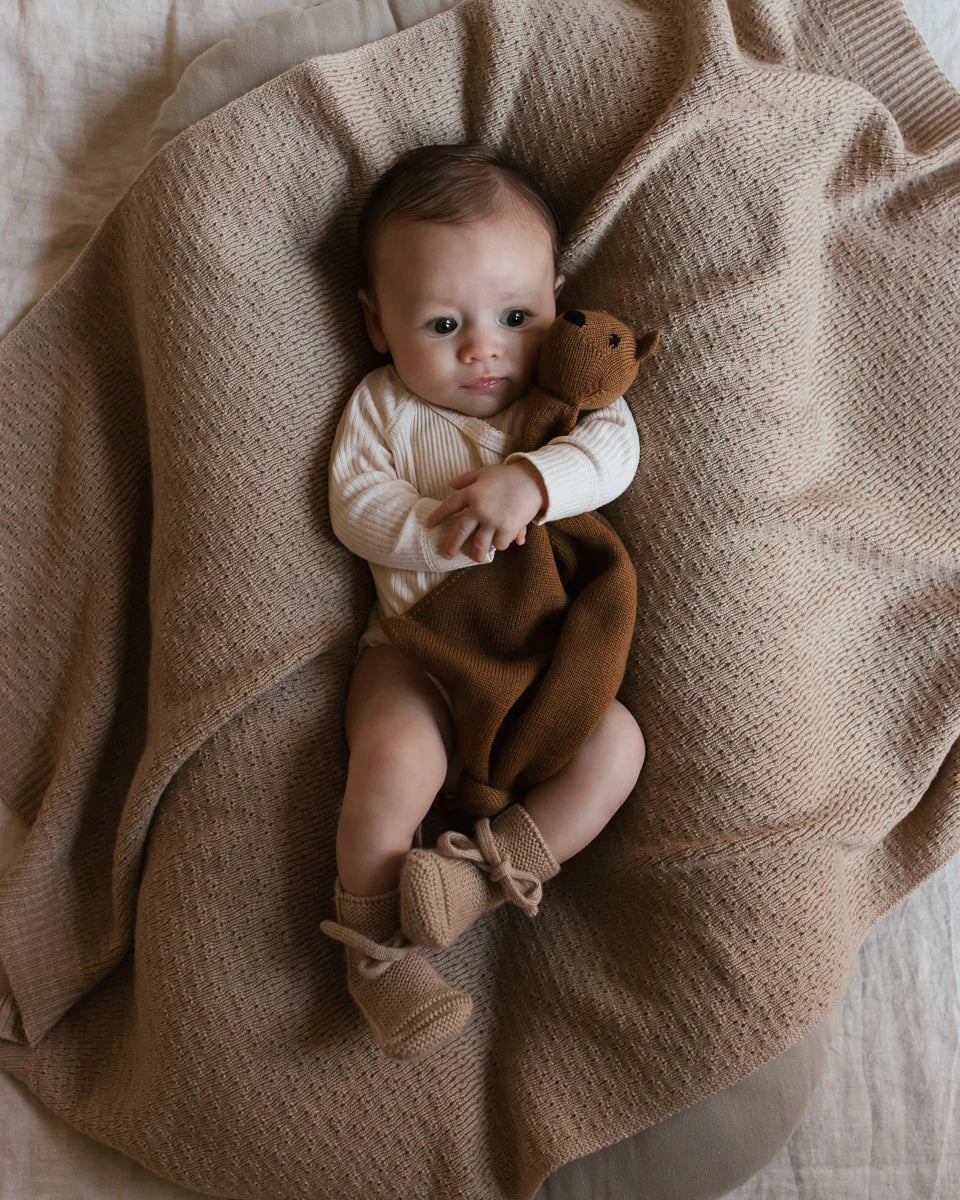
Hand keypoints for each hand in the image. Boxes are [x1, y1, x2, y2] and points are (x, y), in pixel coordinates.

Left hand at [424, 461, 545, 562]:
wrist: (535, 480)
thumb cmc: (509, 475)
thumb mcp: (485, 472)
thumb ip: (466, 479)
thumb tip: (450, 483)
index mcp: (471, 493)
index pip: (449, 506)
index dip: (437, 516)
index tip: (428, 525)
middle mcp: (479, 508)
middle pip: (459, 532)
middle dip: (451, 546)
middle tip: (446, 555)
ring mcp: (493, 520)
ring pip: (479, 545)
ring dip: (477, 554)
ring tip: (477, 558)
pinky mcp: (507, 528)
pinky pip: (499, 544)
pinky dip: (500, 545)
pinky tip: (500, 545)